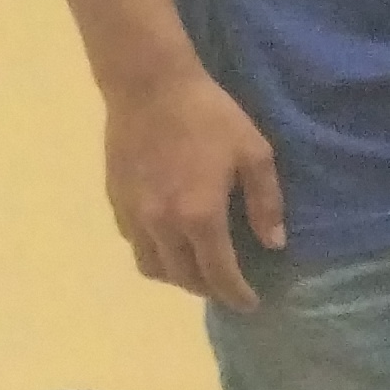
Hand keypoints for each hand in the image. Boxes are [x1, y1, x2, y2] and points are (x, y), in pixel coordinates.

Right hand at [105, 65, 281, 309]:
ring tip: (196, 267)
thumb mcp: (253, 153)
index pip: (219, 274)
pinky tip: (168, 239)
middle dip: (208, 288)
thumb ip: (265, 202)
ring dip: (176, 276)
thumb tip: (273, 244)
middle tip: (227, 286)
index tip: (250, 304)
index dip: (236, 295)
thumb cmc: (209, 115)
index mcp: (200, 216)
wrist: (149, 85)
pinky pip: (134, 242)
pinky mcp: (116, 200)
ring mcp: (134, 214)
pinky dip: (153, 252)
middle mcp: (162, 225)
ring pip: (151, 266)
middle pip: (182, 277)